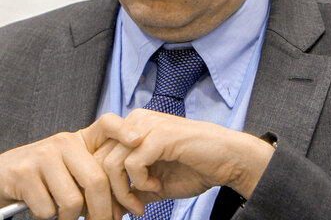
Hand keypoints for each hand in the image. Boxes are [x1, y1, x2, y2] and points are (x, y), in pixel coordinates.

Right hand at [0, 114, 141, 219]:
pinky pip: (48, 209)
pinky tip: (41, 207)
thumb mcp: (71, 171)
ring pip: (72, 200)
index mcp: (80, 140)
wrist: (3, 175)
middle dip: (102, 212)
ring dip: (70, 219)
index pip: (106, 123)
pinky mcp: (25, 172)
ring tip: (63, 215)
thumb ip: (93, 181)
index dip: (124, 130)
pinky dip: (47, 217)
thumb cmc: (45, 178)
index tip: (139, 141)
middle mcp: (64, 142)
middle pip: (96, 179)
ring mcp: (44, 155)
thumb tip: (121, 211)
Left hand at [99, 109, 274, 215]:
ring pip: (110, 164)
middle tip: (123, 214)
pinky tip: (157, 186)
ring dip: (123, 193)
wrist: (228, 159)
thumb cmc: (195, 167)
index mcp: (134, 128)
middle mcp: (136, 121)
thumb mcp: (157, 183)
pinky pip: (131, 165)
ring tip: (141, 204)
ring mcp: (146, 125)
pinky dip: (140, 183)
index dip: (102, 186)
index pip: (100, 155)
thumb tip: (111, 207)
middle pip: (100, 160)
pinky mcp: (158, 135)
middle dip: (108, 194)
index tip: (116, 210)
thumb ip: (134, 189)